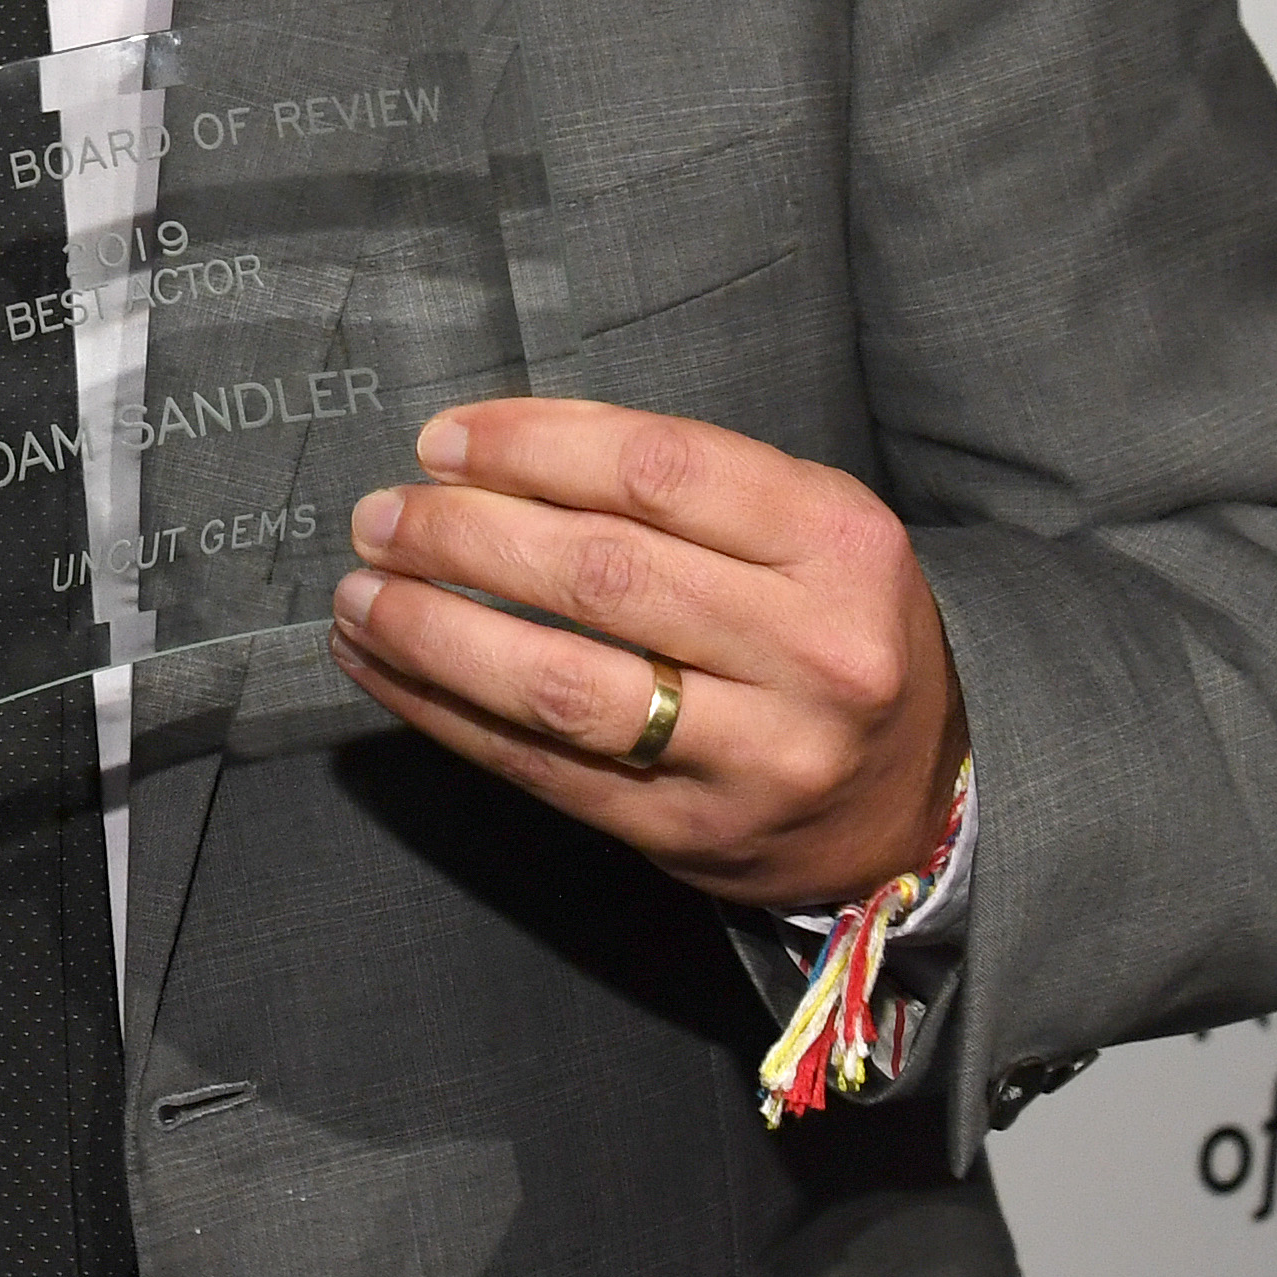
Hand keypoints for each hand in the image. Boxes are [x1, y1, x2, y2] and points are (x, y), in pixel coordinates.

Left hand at [328, 398, 965, 912]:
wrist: (915, 795)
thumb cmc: (825, 625)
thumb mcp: (799, 526)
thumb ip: (673, 480)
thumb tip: (488, 448)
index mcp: (839, 543)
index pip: (657, 470)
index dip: (528, 448)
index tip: (440, 441)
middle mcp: (811, 651)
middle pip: (598, 574)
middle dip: (462, 537)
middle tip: (380, 517)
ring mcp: (756, 756)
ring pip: (561, 686)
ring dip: (434, 634)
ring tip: (361, 595)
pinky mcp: (694, 834)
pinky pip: (543, 769)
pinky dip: (445, 713)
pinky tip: (386, 669)